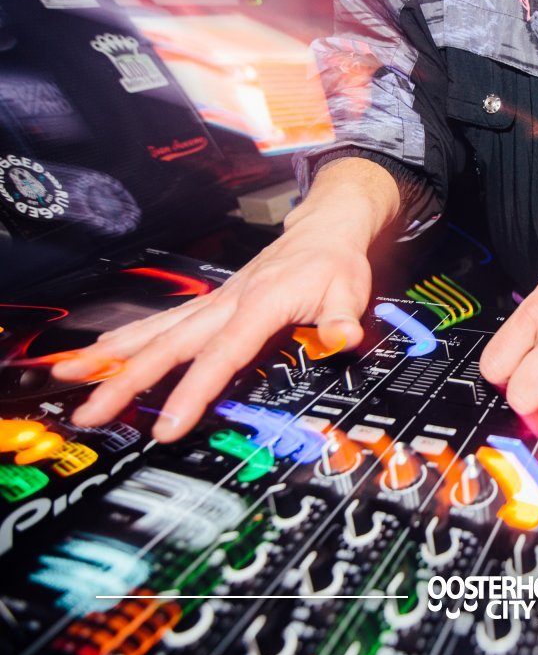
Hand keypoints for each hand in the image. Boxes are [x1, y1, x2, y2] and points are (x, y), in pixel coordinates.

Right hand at [52, 158, 401, 441]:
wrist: (323, 230)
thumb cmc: (334, 262)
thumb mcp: (350, 290)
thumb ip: (342, 318)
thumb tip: (343, 337)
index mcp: (260, 304)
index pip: (221, 355)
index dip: (192, 391)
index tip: (167, 424)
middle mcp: (227, 302)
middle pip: (169, 346)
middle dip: (126, 380)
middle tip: (91, 411)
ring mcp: (214, 303)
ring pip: (155, 332)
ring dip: (113, 356)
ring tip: (71, 377)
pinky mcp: (210, 304)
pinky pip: (161, 322)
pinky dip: (127, 338)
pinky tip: (99, 352)